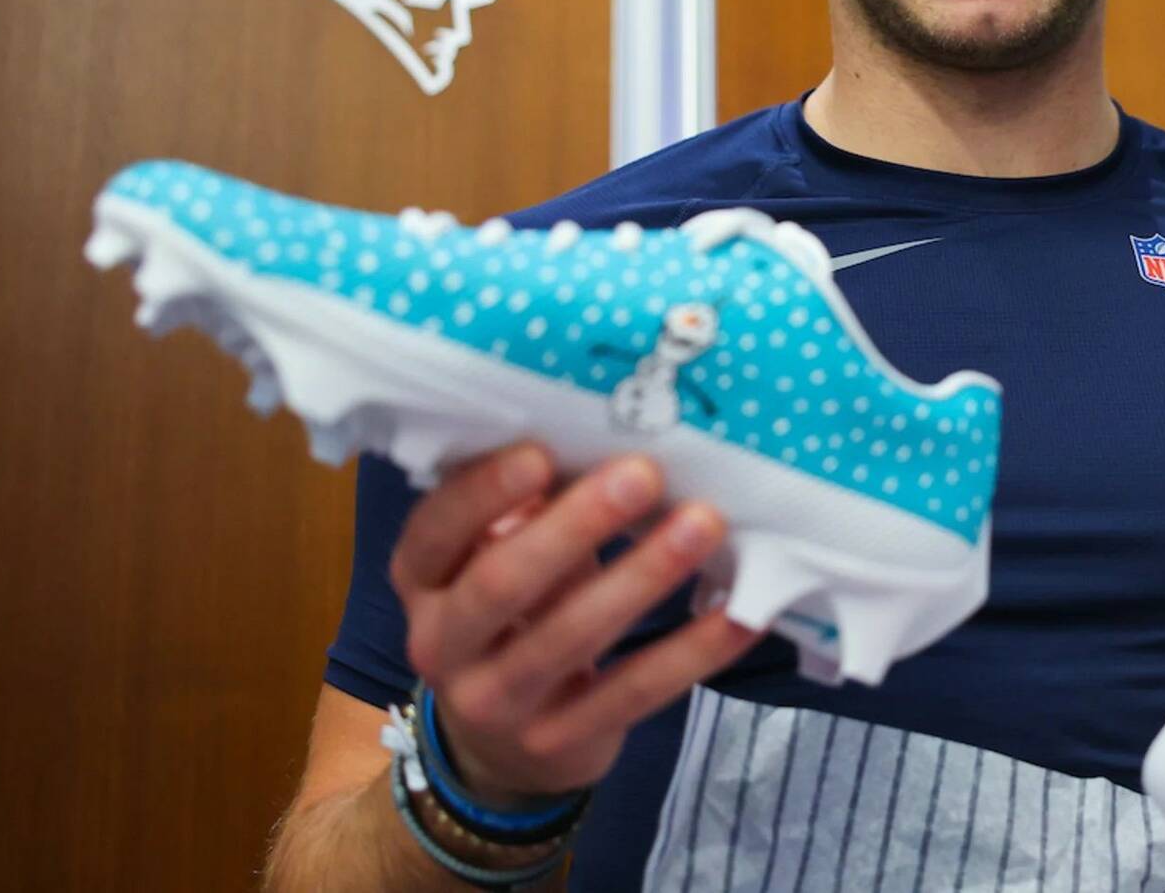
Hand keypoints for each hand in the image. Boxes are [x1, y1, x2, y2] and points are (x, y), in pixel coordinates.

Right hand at [388, 439, 763, 803]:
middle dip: (574, 528)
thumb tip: (600, 418)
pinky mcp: (559, 740)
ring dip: (642, 577)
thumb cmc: (515, 611)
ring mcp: (498, 700)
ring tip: (704, 524)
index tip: (541, 452)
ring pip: (569, 638)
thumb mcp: (500, 554)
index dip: (482, 494)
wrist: (503, 746)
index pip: (434, 533)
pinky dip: (690, 651)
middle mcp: (442, 643)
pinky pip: (631, 692)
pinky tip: (741, 615)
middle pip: (500, 584)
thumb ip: (530, 503)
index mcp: (422, 580)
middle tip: (643, 474)